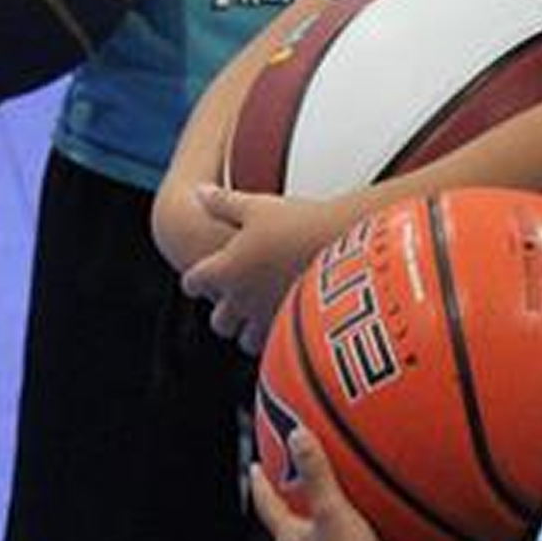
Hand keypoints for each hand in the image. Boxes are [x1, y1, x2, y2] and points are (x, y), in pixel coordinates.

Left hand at [179, 181, 346, 352]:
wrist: (347, 248)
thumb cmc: (300, 222)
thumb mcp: (258, 207)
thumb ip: (224, 203)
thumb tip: (200, 192)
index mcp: (225, 270)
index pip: (194, 281)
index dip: (196, 278)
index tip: (203, 276)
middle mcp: (240, 301)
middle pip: (218, 320)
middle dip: (223, 311)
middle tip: (235, 298)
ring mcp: (267, 322)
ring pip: (245, 339)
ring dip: (249, 329)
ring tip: (261, 314)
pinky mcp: (295, 335)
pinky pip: (275, 348)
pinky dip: (275, 339)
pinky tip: (287, 324)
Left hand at [250, 427, 392, 540]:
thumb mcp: (333, 508)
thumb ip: (316, 471)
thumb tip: (297, 434)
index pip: (267, 507)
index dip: (260, 485)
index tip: (253, 468)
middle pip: (286, 529)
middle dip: (288, 508)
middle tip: (291, 489)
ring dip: (313, 531)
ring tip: (326, 516)